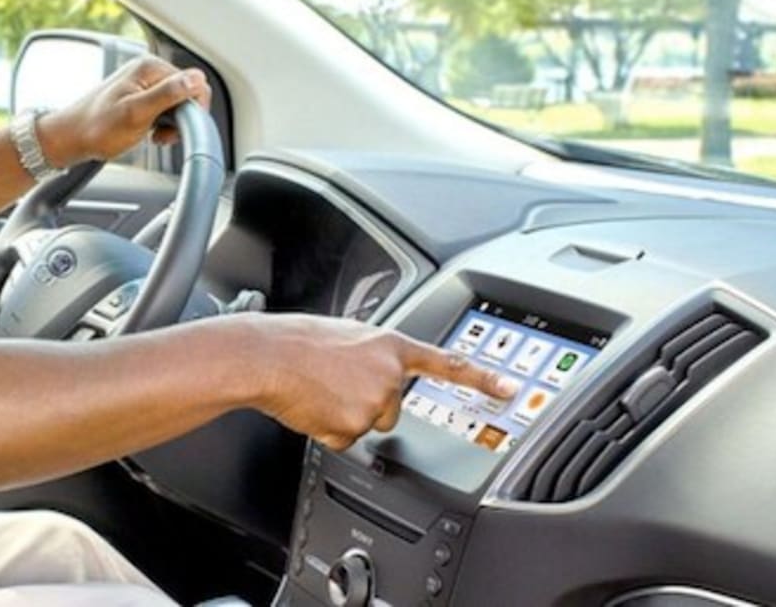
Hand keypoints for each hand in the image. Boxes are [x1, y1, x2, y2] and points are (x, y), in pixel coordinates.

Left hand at [38, 57, 211, 165]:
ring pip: (178, 103)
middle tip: (160, 135)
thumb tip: (196, 79)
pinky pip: (165, 108)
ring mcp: (144, 82)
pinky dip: (163, 123)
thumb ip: (167, 94)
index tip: (175, 129)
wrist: (70, 138)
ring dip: (172, 123)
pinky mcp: (140, 95)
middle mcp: (148, 70)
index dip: (192, 110)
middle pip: (188, 93)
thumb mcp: (136, 113)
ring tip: (152, 134)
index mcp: (150, 67)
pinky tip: (149, 131)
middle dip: (181, 118)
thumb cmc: (97, 128)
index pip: (195, 83)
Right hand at [249, 314, 519, 450]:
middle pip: (391, 410)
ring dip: (343, 416)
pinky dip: (326, 429)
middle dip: (365, 405)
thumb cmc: (294, 341)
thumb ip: (371, 354)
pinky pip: (344, 440)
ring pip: (366, 426)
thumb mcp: (345, 336)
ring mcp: (375, 400)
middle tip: (332, 386)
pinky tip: (310, 406)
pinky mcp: (355, 426)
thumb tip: (369, 371)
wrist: (265, 356)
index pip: (447, 364)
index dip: (482, 378)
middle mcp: (389, 373)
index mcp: (389, 345)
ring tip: (317, 391)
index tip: (510, 391)